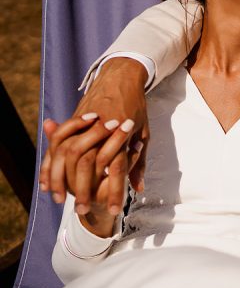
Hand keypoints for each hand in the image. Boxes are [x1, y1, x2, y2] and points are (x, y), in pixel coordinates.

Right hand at [39, 57, 149, 213]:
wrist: (122, 77)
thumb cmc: (136, 108)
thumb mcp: (143, 133)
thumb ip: (139, 161)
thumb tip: (140, 188)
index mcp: (122, 133)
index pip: (117, 168)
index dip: (115, 191)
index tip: (113, 211)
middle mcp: (100, 128)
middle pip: (88, 164)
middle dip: (84, 190)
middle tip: (82, 210)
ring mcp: (83, 123)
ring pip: (66, 154)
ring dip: (62, 180)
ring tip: (61, 199)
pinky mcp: (72, 120)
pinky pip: (56, 144)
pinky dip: (50, 163)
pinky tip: (47, 181)